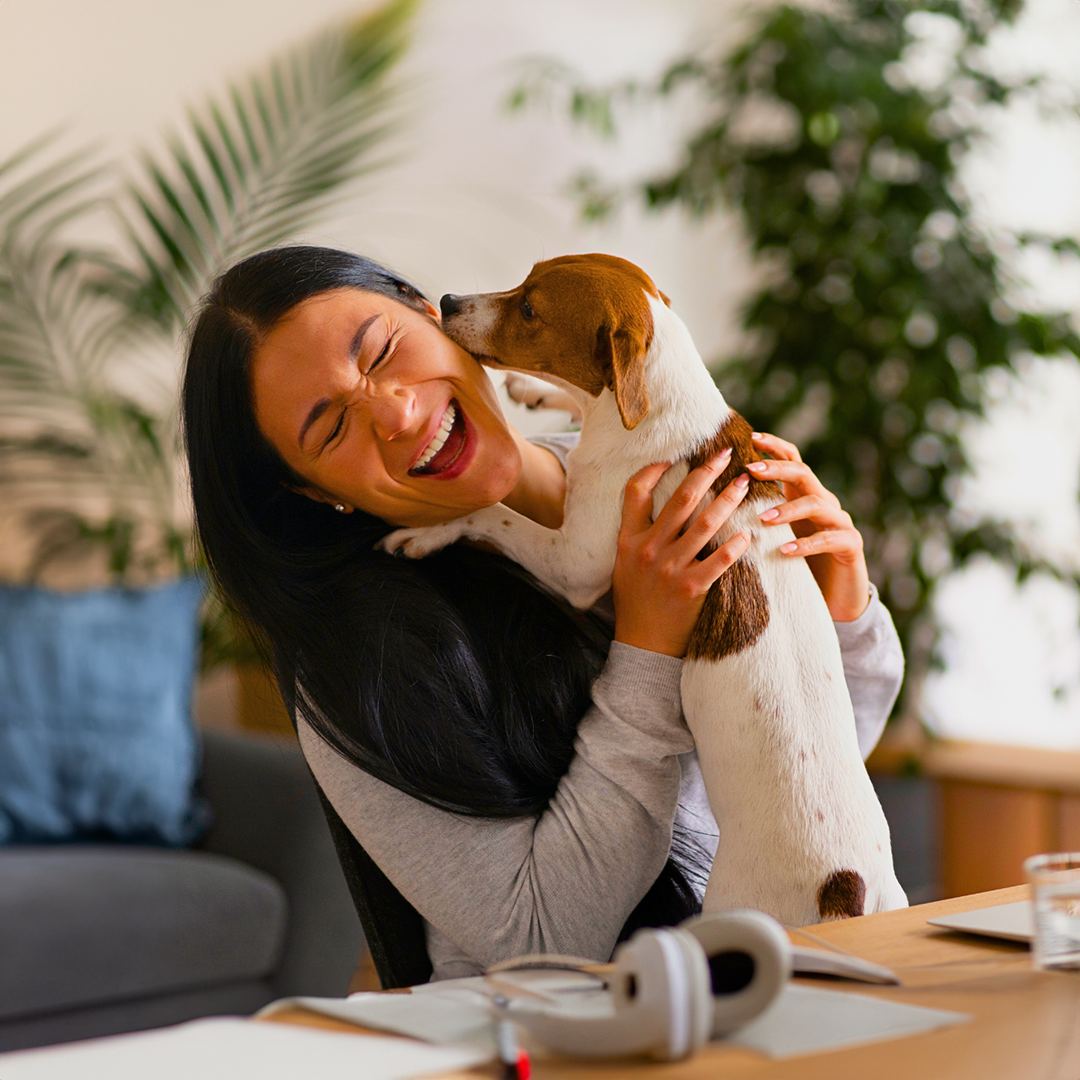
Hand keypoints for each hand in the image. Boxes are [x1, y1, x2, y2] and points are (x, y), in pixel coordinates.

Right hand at [612, 450, 751, 657]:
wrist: (642, 643)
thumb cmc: (636, 599)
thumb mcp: (625, 561)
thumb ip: (638, 533)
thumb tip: (659, 498)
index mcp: (629, 539)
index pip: (635, 492)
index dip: (653, 469)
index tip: (676, 455)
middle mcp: (648, 550)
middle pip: (681, 501)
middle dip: (706, 472)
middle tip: (726, 454)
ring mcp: (669, 569)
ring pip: (704, 524)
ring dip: (728, 500)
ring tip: (745, 484)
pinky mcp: (691, 589)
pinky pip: (719, 561)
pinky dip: (735, 545)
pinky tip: (748, 532)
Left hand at [748, 431, 869, 621]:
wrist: (834, 599)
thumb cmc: (794, 566)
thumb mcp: (771, 537)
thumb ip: (754, 516)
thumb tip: (714, 502)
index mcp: (802, 496)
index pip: (792, 460)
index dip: (774, 446)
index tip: (750, 437)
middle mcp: (823, 503)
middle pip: (804, 474)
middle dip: (777, 469)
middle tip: (750, 470)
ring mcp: (840, 522)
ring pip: (818, 504)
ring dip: (788, 509)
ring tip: (763, 518)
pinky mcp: (850, 546)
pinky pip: (830, 539)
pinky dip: (807, 543)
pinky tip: (785, 551)